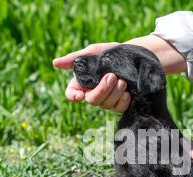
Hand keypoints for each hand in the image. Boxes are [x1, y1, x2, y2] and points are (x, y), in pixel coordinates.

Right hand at [53, 35, 185, 111]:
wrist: (138, 57)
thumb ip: (76, 58)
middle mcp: (94, 93)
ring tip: (123, 80)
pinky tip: (128, 92)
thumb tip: (55, 63)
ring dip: (115, 92)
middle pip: (92, 101)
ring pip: (106, 105)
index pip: (72, 94)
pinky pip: (119, 108)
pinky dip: (123, 99)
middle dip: (102, 90)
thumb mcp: (95, 52)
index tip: (81, 94)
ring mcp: (108, 101)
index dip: (74, 96)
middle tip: (113, 76)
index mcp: (83, 82)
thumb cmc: (113, 53)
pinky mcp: (121, 105)